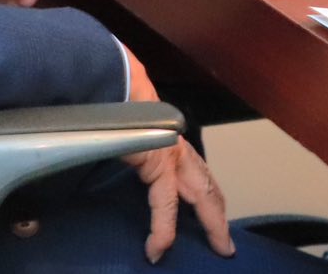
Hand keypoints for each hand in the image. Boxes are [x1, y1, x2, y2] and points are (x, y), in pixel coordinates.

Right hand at [122, 46, 233, 263]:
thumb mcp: (120, 128)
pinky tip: (158, 248)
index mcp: (168, 140)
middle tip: (226, 243)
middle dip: (218, 215)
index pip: (194, 173)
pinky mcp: (160, 163)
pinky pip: (165, 204)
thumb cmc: (113, 99)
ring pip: (202, 195)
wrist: (111, 79)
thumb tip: (102, 159)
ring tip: (218, 247)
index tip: (211, 215)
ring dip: (211, 224)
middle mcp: (176, 147)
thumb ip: (121, 146)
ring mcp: (173, 154)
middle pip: (207, 187)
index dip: (205, 197)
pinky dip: (162, 230)